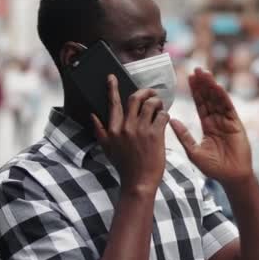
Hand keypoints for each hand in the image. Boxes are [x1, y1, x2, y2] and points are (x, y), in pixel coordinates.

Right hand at [91, 75, 169, 196]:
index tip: (112, 77)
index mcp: (113, 130)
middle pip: (135, 98)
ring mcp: (141, 130)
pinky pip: (163, 115)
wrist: (138, 183)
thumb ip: (100, 131)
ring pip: (151, 104)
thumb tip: (92, 116)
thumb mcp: (107, 149)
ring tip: (160, 107)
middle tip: (151, 92)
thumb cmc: (124, 167)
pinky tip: (165, 119)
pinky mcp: (155, 135)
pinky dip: (165, 114)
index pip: (113, 103)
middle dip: (145, 91)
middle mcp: (126, 127)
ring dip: (158, 102)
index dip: (112, 88)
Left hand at [171, 68, 252, 186]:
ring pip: (218, 100)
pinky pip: (228, 107)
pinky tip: (216, 87)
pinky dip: (222, 97)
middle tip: (195, 69)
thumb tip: (172, 120)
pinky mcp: (236, 124)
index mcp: (208, 125)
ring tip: (204, 73)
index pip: (200, 104)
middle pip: (209, 98)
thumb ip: (184, 136)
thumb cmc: (213, 168)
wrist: (231, 177)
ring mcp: (227, 121)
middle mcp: (218, 120)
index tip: (188, 78)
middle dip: (203, 84)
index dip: (195, 91)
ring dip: (211, 86)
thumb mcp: (193, 151)